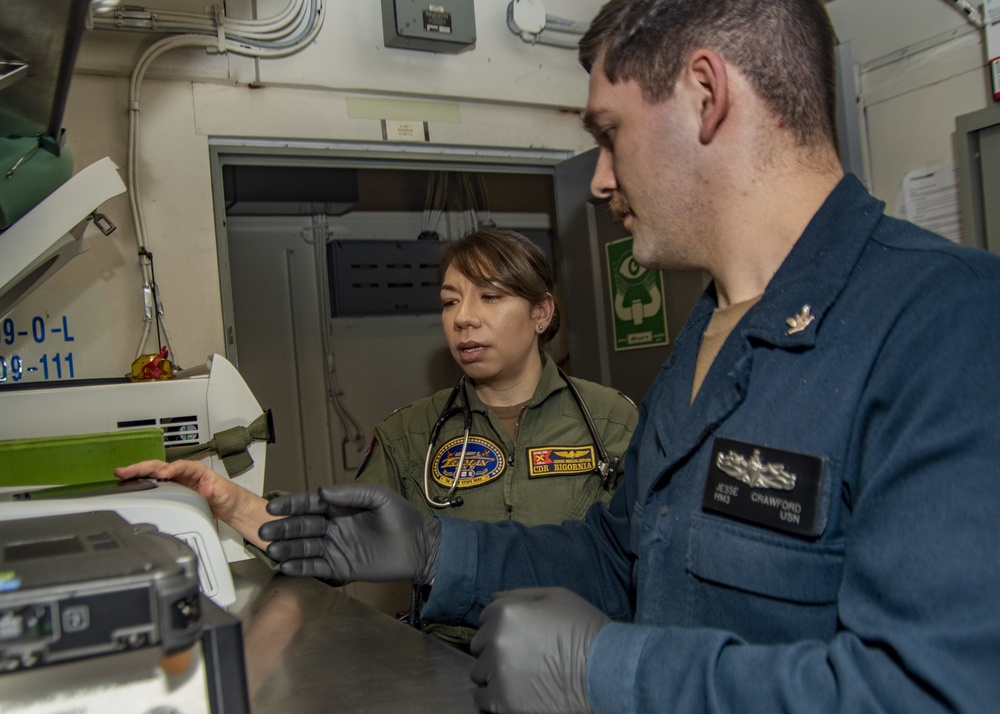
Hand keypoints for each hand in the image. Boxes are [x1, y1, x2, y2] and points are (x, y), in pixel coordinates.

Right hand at [114, 459, 272, 547]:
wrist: (228, 506)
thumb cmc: (227, 496)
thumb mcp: (223, 495)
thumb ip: (213, 492)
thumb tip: (206, 489)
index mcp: (196, 470)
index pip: (180, 466)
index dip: (170, 470)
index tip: (161, 475)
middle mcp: (184, 473)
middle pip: (160, 466)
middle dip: (142, 467)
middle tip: (125, 470)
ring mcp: (176, 481)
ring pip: (153, 473)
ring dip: (137, 473)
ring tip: (121, 474)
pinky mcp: (171, 490)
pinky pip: (153, 485)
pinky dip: (141, 483)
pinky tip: (129, 484)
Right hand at [260, 484, 439, 583]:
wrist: (419, 547)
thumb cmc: (400, 516)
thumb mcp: (378, 497)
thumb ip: (350, 493)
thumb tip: (321, 491)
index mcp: (339, 507)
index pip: (309, 505)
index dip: (291, 505)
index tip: (272, 507)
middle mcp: (332, 527)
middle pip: (301, 527)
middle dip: (282, 528)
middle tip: (263, 531)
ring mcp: (335, 547)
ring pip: (305, 547)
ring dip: (287, 549)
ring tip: (271, 550)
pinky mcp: (340, 567)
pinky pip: (316, 567)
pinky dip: (301, 567)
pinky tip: (286, 567)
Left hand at [470, 588, 608, 713]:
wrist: (606, 671)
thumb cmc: (585, 630)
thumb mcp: (558, 597)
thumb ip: (521, 595)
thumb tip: (492, 596)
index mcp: (507, 612)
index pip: (486, 617)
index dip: (504, 625)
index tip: (522, 635)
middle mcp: (497, 640)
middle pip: (480, 645)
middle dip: (496, 648)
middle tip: (524, 655)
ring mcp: (498, 672)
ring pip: (480, 671)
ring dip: (495, 672)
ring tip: (522, 674)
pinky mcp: (502, 701)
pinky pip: (481, 697)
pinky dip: (494, 696)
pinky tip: (516, 692)